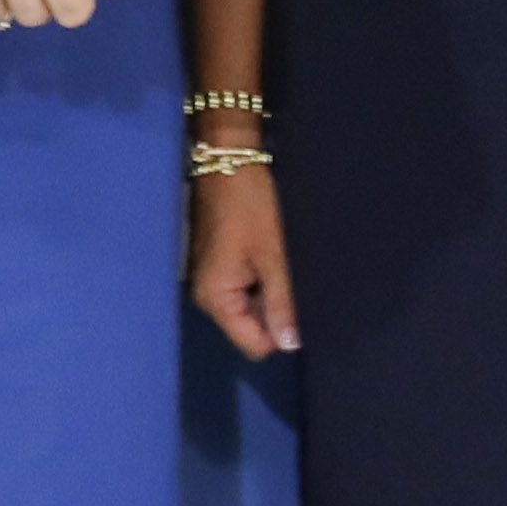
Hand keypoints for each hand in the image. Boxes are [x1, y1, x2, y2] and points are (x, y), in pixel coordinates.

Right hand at [190, 159, 300, 362]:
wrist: (229, 160)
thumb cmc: (251, 206)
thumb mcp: (273, 256)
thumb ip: (282, 303)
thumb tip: (290, 345)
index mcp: (215, 298)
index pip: (253, 344)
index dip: (280, 331)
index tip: (299, 305)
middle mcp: (208, 296)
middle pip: (251, 327)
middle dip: (276, 310)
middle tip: (294, 279)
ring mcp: (212, 280)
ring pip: (251, 307)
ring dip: (271, 292)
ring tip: (284, 265)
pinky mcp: (220, 265)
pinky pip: (246, 288)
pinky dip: (263, 279)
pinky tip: (273, 256)